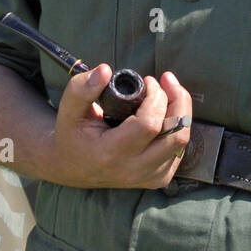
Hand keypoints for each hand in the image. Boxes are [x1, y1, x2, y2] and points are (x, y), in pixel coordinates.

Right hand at [43, 64, 193, 189]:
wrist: (71, 167)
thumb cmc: (71, 134)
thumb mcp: (68, 110)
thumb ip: (81, 88)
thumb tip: (104, 70)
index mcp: (112, 153)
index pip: (149, 124)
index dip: (156, 97)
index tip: (149, 81)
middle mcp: (133, 169)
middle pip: (176, 135)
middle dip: (178, 102)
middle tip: (167, 82)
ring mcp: (147, 177)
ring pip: (181, 143)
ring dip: (181, 113)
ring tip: (169, 94)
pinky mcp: (156, 179)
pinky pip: (179, 151)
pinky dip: (177, 129)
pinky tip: (166, 115)